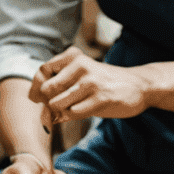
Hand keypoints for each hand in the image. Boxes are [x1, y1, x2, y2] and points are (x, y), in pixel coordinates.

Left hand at [31, 48, 151, 121]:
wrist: (139, 85)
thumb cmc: (105, 81)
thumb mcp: (83, 72)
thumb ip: (60, 80)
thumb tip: (34, 98)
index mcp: (74, 57)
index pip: (42, 71)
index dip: (36, 88)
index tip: (37, 98)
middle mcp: (80, 66)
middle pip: (46, 89)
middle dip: (47, 102)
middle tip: (57, 107)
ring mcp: (91, 82)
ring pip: (57, 103)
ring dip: (60, 111)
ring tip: (71, 109)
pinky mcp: (101, 99)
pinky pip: (73, 113)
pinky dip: (72, 116)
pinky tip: (82, 111)